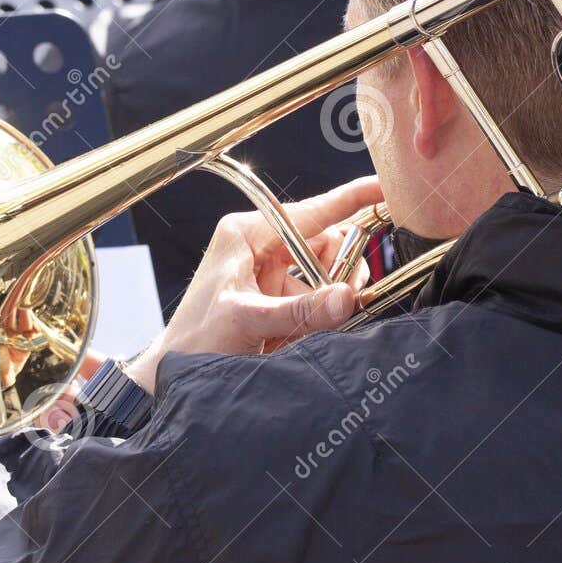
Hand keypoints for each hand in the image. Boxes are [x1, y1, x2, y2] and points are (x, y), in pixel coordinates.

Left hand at [125, 176, 384, 393]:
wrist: (176, 373)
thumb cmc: (197, 340)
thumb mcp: (248, 320)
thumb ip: (301, 310)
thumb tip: (348, 297)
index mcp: (247, 232)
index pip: (310, 210)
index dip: (351, 199)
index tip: (385, 189)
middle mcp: (262, 245)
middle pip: (327, 243)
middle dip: (340, 272)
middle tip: (341, 302)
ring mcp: (272, 271)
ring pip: (328, 273)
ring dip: (329, 299)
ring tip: (305, 328)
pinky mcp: (279, 296)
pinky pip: (319, 297)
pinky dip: (320, 315)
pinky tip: (297, 335)